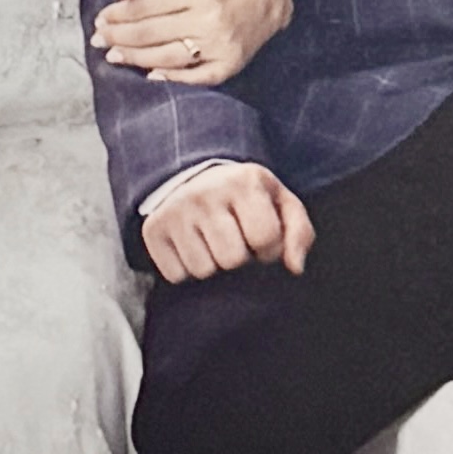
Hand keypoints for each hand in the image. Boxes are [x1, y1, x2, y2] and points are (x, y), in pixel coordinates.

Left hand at [93, 0, 289, 83]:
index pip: (144, 6)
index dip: (117, 14)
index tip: (102, 18)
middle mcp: (209, 18)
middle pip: (150, 32)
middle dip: (118, 37)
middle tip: (100, 38)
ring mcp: (220, 44)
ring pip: (166, 56)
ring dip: (134, 58)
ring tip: (114, 56)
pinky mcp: (229, 63)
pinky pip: (195, 77)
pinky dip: (170, 78)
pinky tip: (150, 74)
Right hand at [140, 159, 314, 284]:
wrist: (194, 178)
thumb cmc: (246, 198)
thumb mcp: (280, 203)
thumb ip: (299, 233)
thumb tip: (295, 267)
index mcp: (244, 181)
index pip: (265, 238)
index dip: (269, 249)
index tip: (261, 240)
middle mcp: (205, 193)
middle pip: (232, 258)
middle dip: (239, 258)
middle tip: (235, 241)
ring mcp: (176, 211)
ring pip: (203, 270)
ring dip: (213, 265)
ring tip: (213, 244)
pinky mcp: (153, 230)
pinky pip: (176, 275)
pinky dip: (187, 270)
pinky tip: (192, 248)